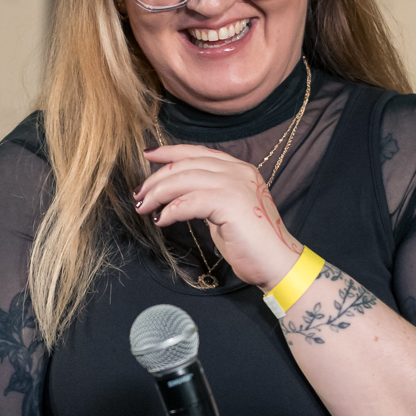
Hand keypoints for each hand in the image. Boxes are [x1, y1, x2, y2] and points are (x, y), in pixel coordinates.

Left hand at [134, 144, 300, 289]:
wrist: (276, 263)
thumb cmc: (251, 244)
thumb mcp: (226, 212)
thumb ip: (208, 198)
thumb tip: (178, 197)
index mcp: (239, 169)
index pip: (198, 152)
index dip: (170, 152)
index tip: (148, 155)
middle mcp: (238, 171)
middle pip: (187, 164)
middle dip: (157, 178)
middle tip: (139, 194)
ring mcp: (235, 184)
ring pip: (184, 180)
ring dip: (158, 194)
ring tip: (143, 207)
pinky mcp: (230, 203)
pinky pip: (189, 201)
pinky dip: (171, 210)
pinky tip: (161, 220)